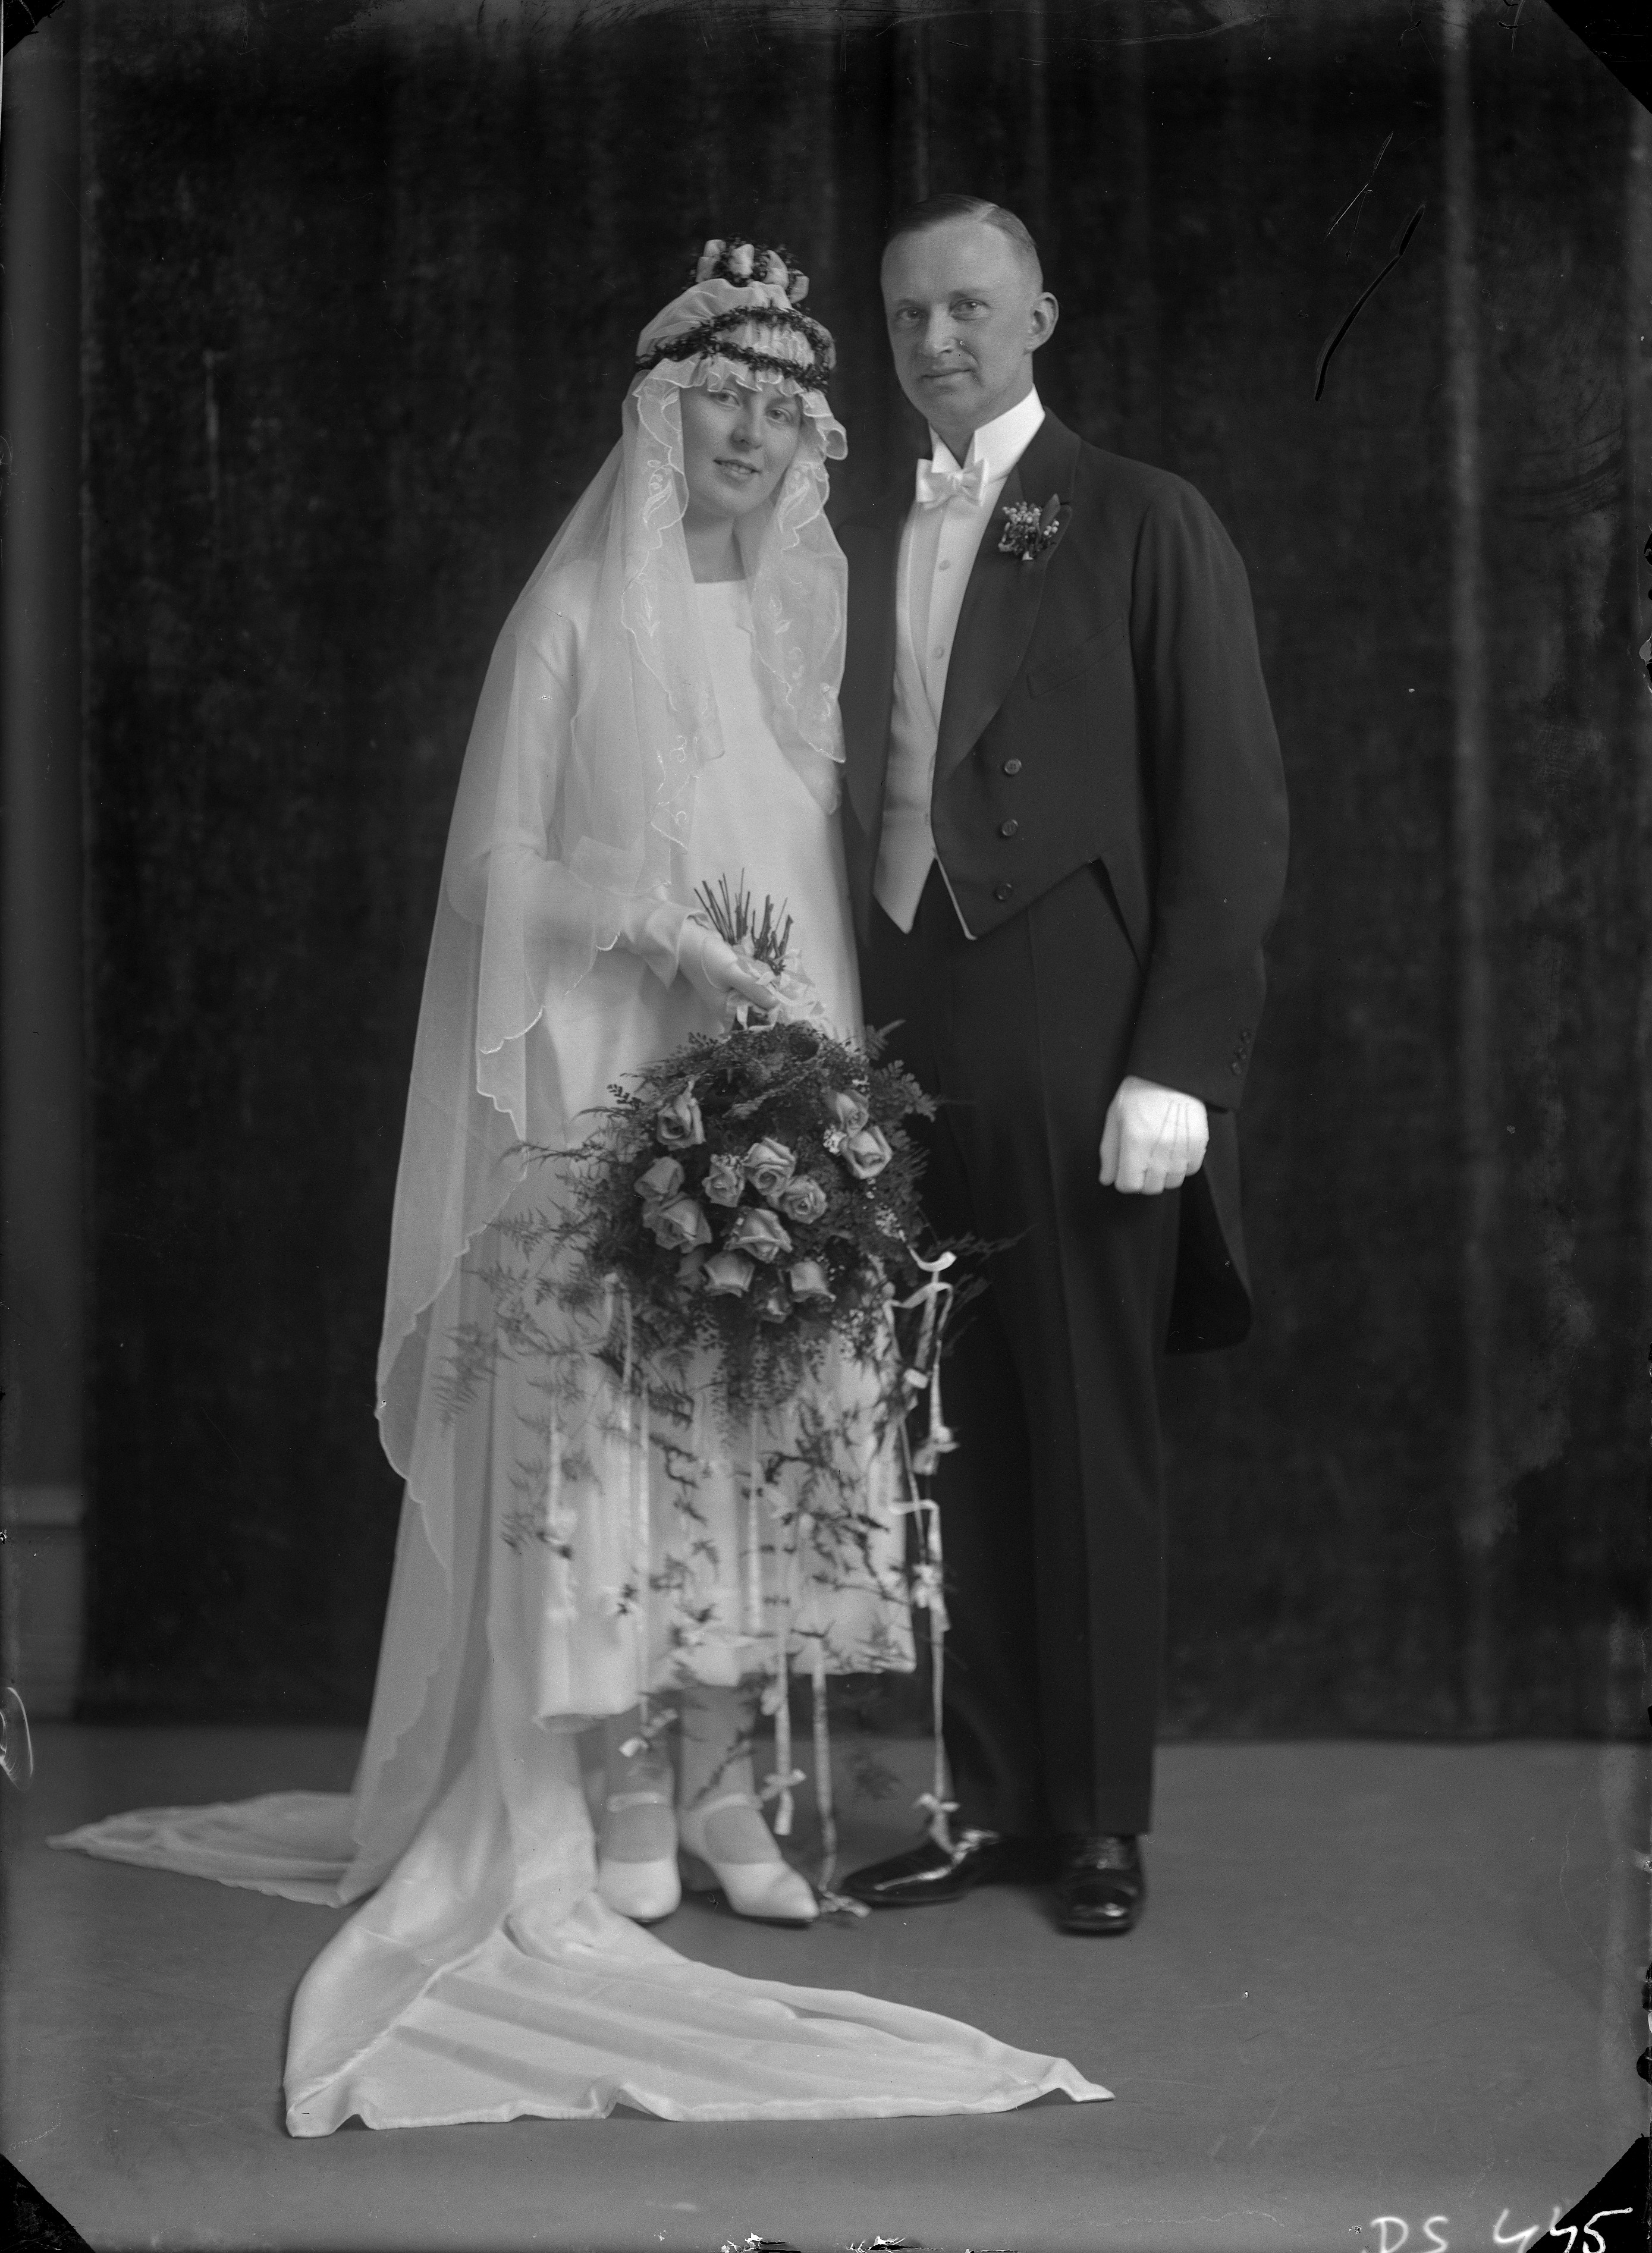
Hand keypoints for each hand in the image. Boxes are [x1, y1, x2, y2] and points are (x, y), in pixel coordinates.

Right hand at [677, 921, 779, 1019]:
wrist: (687, 941)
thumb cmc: (707, 960)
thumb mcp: (732, 972)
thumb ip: (753, 988)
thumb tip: (775, 1005)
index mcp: (725, 1012)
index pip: (752, 1024)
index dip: (768, 1016)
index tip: (781, 1004)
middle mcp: (727, 1008)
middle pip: (755, 1011)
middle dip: (766, 998)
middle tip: (772, 984)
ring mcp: (729, 996)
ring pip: (754, 998)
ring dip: (762, 987)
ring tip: (764, 976)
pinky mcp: (731, 985)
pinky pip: (749, 987)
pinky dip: (754, 980)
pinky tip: (756, 970)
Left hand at [1098, 1075, 1207, 1194]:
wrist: (1171, 1074)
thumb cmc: (1140, 1092)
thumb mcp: (1115, 1118)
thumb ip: (1109, 1152)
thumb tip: (1107, 1179)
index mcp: (1135, 1143)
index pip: (1129, 1185)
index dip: (1125, 1179)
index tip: (1126, 1169)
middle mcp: (1159, 1150)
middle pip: (1151, 1188)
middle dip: (1143, 1178)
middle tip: (1142, 1161)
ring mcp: (1182, 1148)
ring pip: (1172, 1182)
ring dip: (1163, 1174)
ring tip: (1159, 1154)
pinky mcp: (1199, 1144)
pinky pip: (1190, 1170)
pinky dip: (1182, 1165)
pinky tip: (1174, 1149)